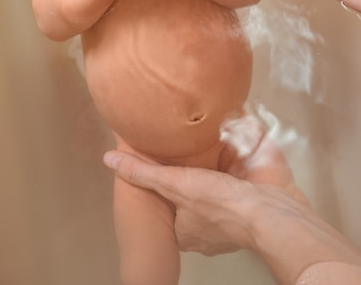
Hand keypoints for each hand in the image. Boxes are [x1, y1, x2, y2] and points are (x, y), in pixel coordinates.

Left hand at [104, 150, 254, 255]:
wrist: (273, 215)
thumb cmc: (224, 206)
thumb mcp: (175, 184)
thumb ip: (144, 173)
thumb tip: (111, 160)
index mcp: (187, 232)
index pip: (170, 210)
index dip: (168, 190)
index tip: (167, 175)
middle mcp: (210, 231)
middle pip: (195, 200)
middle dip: (195, 179)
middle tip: (191, 160)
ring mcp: (235, 221)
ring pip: (221, 192)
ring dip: (219, 171)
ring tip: (214, 150)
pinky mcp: (256, 207)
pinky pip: (243, 184)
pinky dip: (242, 167)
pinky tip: (240, 152)